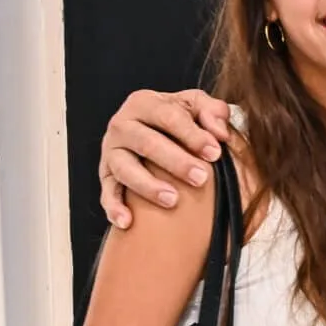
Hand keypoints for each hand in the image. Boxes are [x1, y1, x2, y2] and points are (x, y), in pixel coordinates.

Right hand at [100, 90, 232, 228]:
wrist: (156, 133)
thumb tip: (219, 132)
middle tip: (201, 177)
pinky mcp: (106, 175)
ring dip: (148, 185)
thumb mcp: (196, 107)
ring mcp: (112, 152)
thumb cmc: (179, 120)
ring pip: (125, 169)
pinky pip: (108, 192)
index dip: (192, 134)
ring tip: (173, 200)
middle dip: (174, 161)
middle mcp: (122, 125)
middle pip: (146, 142)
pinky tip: (127, 221)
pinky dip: (114, 207)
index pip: (167, 116)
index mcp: (145, 103)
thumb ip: (213, 111)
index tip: (215, 152)